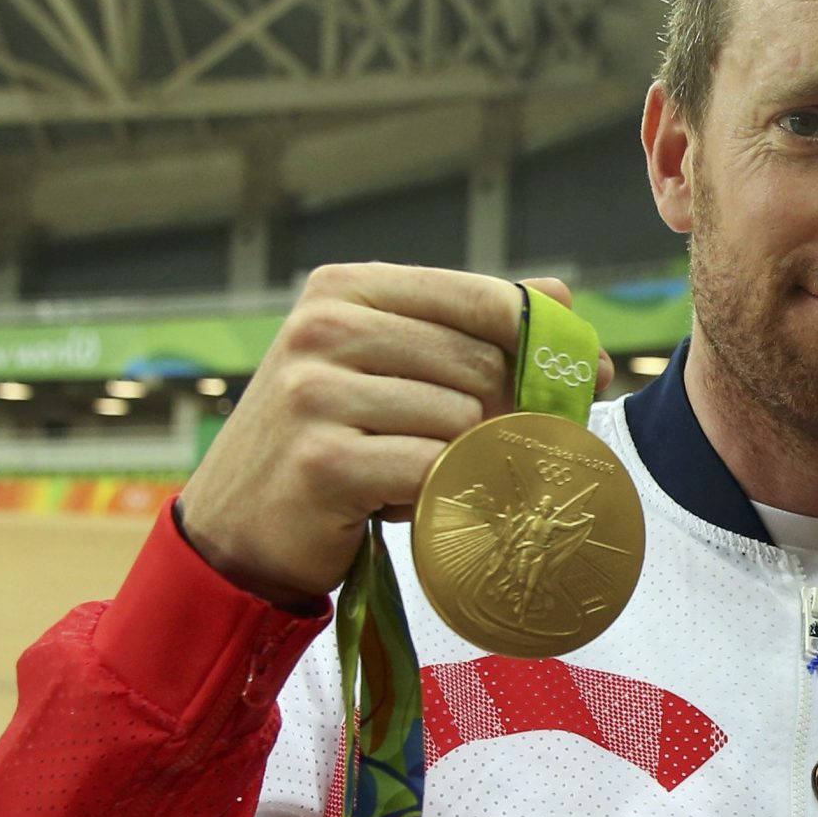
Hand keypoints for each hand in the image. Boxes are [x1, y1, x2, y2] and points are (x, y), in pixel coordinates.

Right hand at [179, 264, 613, 604]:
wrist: (236, 527)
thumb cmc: (327, 439)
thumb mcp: (385, 363)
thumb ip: (467, 325)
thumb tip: (562, 298)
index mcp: (344, 289)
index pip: (479, 296)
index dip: (539, 340)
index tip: (582, 376)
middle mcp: (323, 328)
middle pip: (479, 361)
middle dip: (503, 410)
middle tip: (486, 445)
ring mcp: (316, 394)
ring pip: (461, 417)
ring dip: (460, 457)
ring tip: (416, 472)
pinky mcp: (324, 462)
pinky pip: (433, 467)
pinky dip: (437, 491)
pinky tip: (402, 499)